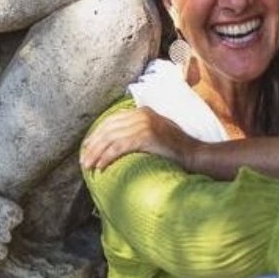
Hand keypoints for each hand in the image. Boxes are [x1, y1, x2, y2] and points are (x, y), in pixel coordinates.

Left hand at [80, 106, 196, 171]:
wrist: (195, 155)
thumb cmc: (175, 150)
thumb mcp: (155, 134)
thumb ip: (138, 132)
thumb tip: (115, 143)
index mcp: (142, 112)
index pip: (112, 121)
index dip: (96, 135)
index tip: (87, 148)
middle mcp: (142, 115)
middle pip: (109, 128)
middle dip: (93, 145)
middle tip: (83, 160)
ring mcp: (145, 124)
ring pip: (111, 138)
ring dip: (96, 153)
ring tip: (88, 165)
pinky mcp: (146, 136)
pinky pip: (120, 147)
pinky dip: (107, 157)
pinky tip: (101, 166)